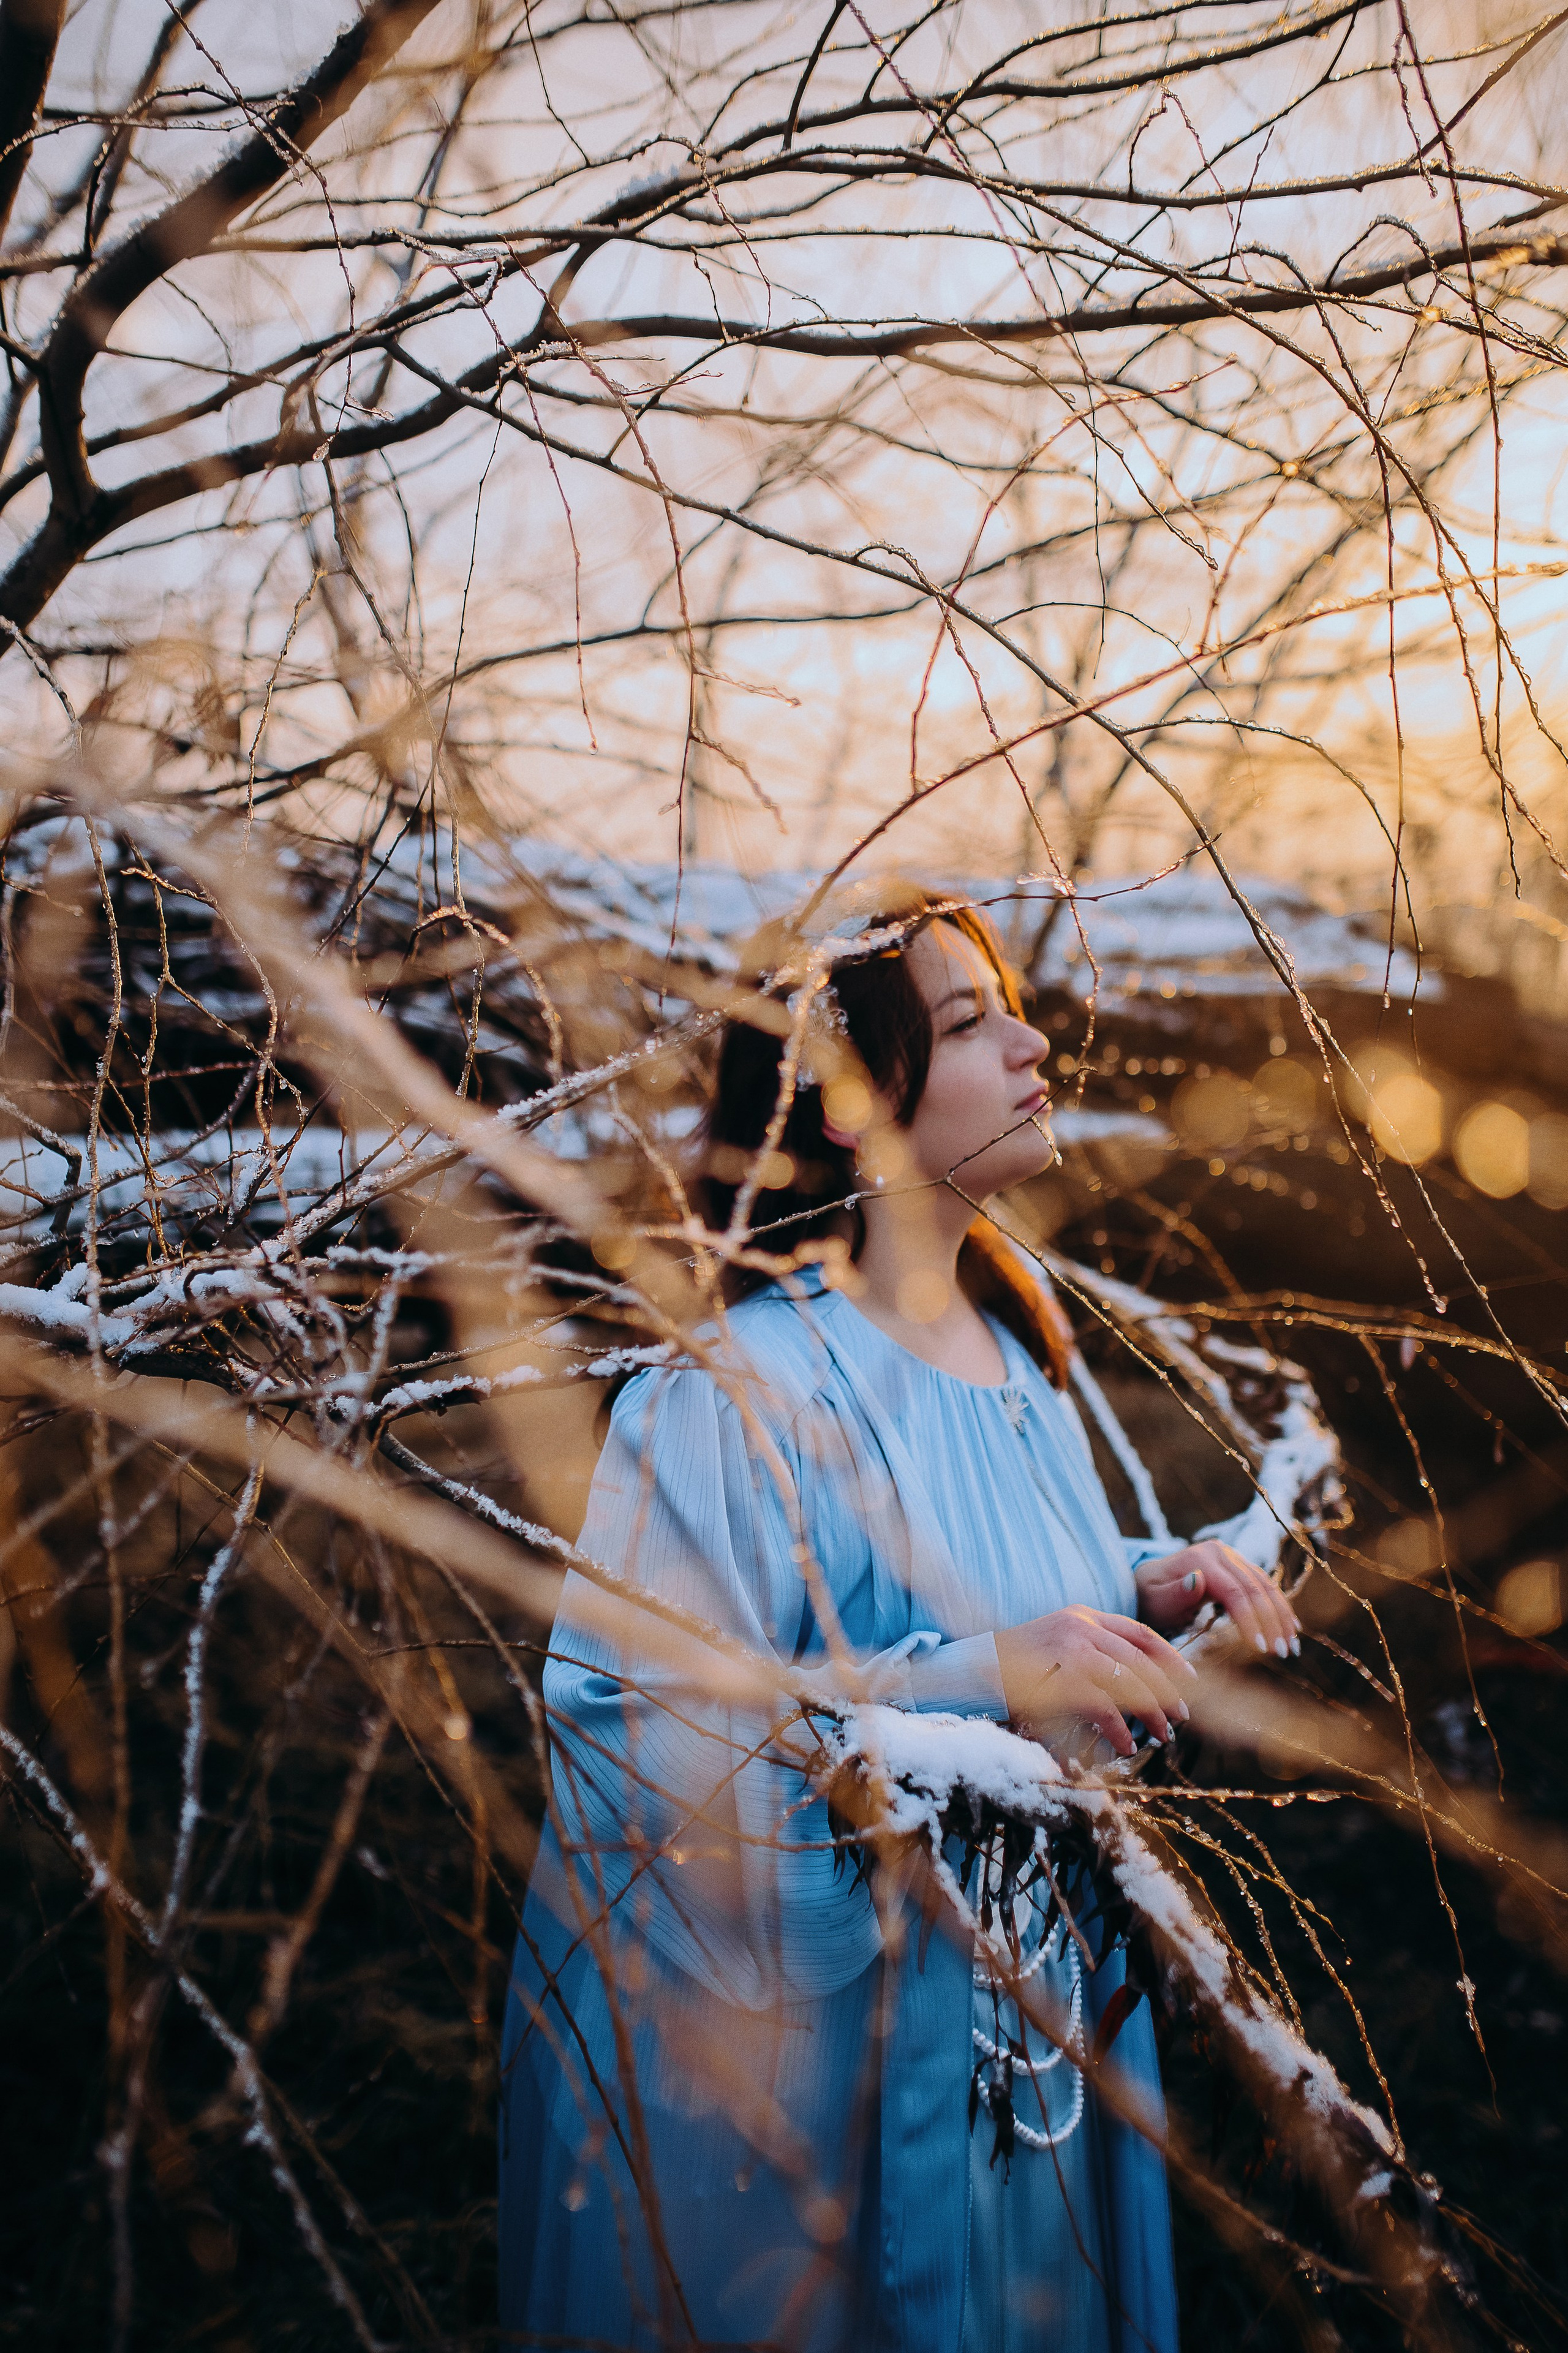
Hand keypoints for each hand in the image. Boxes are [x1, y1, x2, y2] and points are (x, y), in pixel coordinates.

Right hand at [994, 1605, 1198, 1756]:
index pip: (1140, 1632)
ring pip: (1128, 1682)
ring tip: (1160, 1735)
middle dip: (1166, 1691)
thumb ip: (1093, 1654)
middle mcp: (1081, 1625)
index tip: (1191, 1680)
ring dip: (1148, 1713)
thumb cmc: (1017, 1666)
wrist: (972, 1667)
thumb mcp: (1059, 1647)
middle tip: (1181, 1717)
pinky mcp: (1060, 1675)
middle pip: (1140, 1659)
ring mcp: (1070, 1648)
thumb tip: (1139, 1686)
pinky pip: (1103, 1706)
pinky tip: (1125, 1746)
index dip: (1170, 1657)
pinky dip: (1118, 1729)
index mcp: (1084, 1615)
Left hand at [1135, 1540, 1299, 1657]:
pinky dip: (1278, 1607)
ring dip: (1281, 1616)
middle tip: (1284, 1653)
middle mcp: (1221, 1552)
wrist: (1148, 1584)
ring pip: (1266, 1585)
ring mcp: (1233, 1557)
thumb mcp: (1156, 1600)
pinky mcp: (1239, 1566)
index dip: (1252, 1621)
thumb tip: (1199, 1579)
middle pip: (1256, 1588)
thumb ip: (1177, 1594)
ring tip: (1292, 1646)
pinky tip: (1290, 1628)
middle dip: (1273, 1622)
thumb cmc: (1150, 1597)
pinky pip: (1264, 1586)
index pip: (1235, 1592)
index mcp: (1202, 1558)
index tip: (1262, 1650)